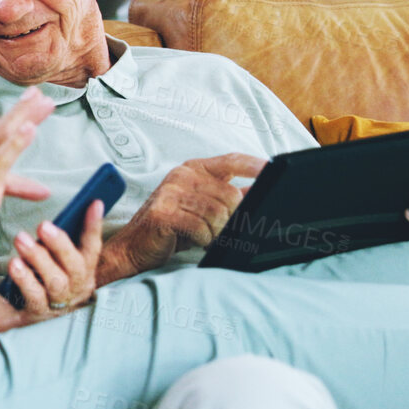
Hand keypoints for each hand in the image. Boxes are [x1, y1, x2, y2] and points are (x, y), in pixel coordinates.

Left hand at [5, 200, 105, 323]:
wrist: (11, 310)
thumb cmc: (36, 276)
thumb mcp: (49, 256)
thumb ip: (55, 240)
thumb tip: (58, 215)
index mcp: (83, 270)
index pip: (92, 246)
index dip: (94, 225)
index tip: (94, 203)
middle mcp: (76, 287)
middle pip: (75, 266)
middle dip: (60, 244)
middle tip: (43, 226)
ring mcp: (59, 302)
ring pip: (56, 281)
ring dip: (39, 258)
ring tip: (21, 240)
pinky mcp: (38, 313)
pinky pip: (34, 296)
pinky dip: (25, 279)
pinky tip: (15, 264)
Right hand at [101, 154, 264, 278]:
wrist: (133, 248)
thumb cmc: (169, 228)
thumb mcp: (202, 207)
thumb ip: (229, 197)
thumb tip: (261, 191)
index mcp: (193, 169)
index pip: (232, 160)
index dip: (255, 166)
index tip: (275, 171)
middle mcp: (181, 175)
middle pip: (230, 194)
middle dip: (233, 218)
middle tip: (224, 232)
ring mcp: (170, 193)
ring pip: (218, 213)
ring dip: (217, 232)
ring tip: (207, 238)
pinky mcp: (164, 213)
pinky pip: (201, 228)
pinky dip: (204, 240)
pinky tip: (196, 241)